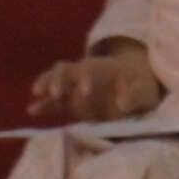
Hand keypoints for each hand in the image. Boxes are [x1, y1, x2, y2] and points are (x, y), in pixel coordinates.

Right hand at [27, 39, 164, 123]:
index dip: (84, 79)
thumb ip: (135, 95)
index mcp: (103, 68)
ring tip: (37, 97)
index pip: (89, 69)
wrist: (139, 81)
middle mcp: (85, 73)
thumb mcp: (145, 90)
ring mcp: (76, 86)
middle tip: (53, 94)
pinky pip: (54, 101)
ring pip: (56, 79)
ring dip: (46, 85)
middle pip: (66, 69)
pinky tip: (32, 110)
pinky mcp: (72, 101)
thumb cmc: (143, 83)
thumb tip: (121, 103)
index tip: (84, 92)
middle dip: (57, 80)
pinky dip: (44, 105)